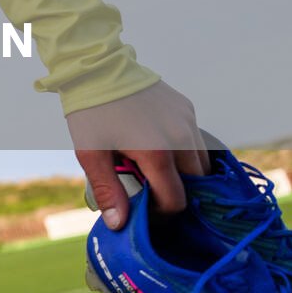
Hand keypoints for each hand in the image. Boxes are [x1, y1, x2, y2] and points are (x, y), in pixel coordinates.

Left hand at [65, 80, 208, 230]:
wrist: (96, 68)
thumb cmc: (90, 114)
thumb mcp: (91, 154)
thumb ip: (108, 191)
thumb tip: (120, 225)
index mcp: (157, 153)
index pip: (176, 201)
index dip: (161, 212)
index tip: (144, 206)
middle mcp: (180, 137)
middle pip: (195, 183)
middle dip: (176, 191)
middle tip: (150, 187)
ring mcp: (186, 121)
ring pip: (201, 161)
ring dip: (184, 171)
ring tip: (154, 168)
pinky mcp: (186, 108)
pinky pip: (195, 138)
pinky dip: (184, 149)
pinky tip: (159, 146)